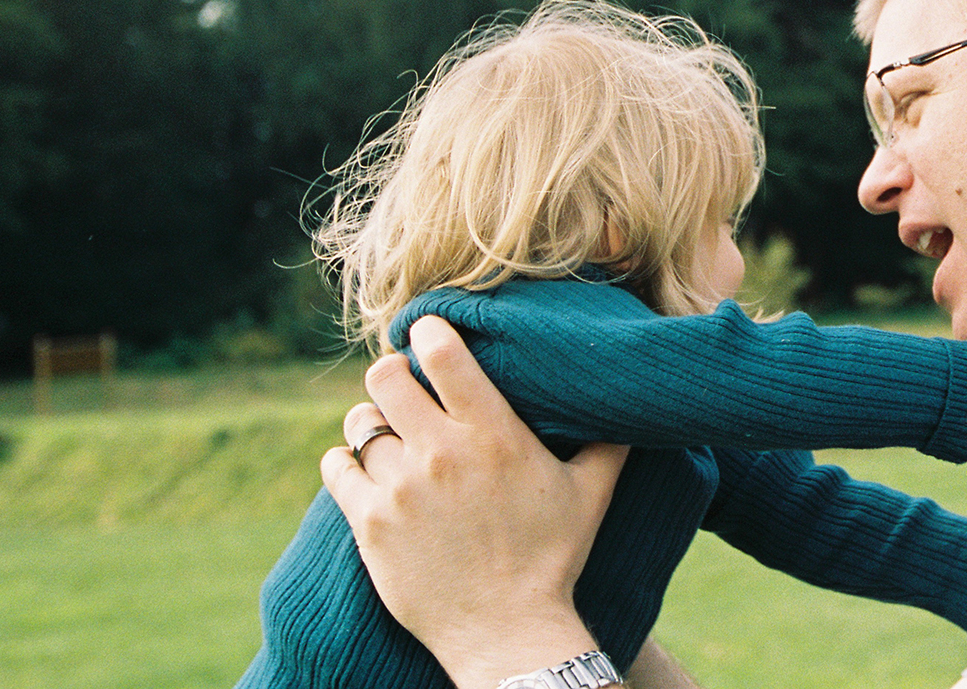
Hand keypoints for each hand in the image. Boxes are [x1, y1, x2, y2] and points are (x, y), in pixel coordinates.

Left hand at [321, 315, 628, 688]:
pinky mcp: (370, 524)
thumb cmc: (552, 559)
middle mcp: (442, 453)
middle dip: (392, 375)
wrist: (507, 633)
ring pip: (361, 423)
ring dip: (374, 424)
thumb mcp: (590, 494)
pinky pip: (337, 468)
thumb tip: (630, 411)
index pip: (441, 353)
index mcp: (493, 433)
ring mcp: (401, 489)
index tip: (428, 334)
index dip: (427, 333)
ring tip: (389, 435)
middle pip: (385, 377)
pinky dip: (346, 463)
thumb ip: (607, 443)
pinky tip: (363, 471)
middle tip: (405, 389)